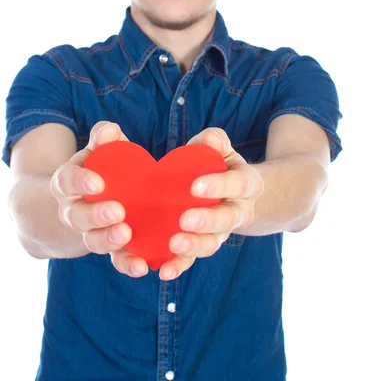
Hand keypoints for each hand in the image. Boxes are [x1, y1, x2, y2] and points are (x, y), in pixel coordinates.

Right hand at [50, 121, 148, 277]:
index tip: (98, 183)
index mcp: (68, 183)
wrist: (85, 202)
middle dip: (95, 215)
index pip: (66, 181)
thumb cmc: (98, 168)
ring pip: (92, 241)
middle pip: (76, 216)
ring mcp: (89, 232)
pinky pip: (114, 260)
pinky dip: (126, 264)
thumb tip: (110, 130)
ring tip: (127, 234)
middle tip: (117, 211)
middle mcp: (73, 211)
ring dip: (108, 239)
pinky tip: (142, 266)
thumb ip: (103, 139)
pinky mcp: (109, 249)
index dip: (79, 182)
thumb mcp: (96, 151)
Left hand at [159, 128, 264, 280]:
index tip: (196, 186)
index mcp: (247, 184)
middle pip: (228, 220)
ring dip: (194, 247)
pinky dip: (179, 266)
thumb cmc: (220, 164)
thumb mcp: (222, 149)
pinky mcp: (203, 244)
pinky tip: (163, 271)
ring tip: (174, 245)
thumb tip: (209, 138)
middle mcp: (238, 211)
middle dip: (207, 222)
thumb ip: (215, 142)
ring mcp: (222, 232)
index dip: (219, 186)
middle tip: (185, 220)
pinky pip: (193, 259)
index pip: (237, 184)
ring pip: (212, 244)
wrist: (235, 193)